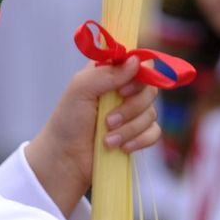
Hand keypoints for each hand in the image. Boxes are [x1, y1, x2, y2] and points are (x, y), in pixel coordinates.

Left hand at [24, 56, 160, 215]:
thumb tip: (136, 61)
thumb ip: (107, 73)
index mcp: (109, 73)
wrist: (66, 159)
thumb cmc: (67, 121)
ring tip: (107, 140)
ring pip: (151, 112)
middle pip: (150, 88)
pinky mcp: (138, 134)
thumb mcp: (80, 89)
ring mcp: (132, 112)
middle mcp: (124, 89)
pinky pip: (154, 132)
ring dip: (129, 128)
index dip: (137, 74)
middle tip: (108, 120)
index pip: (137, 61)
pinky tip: (122, 148)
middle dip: (130, 108)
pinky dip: (139, 140)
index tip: (122, 90)